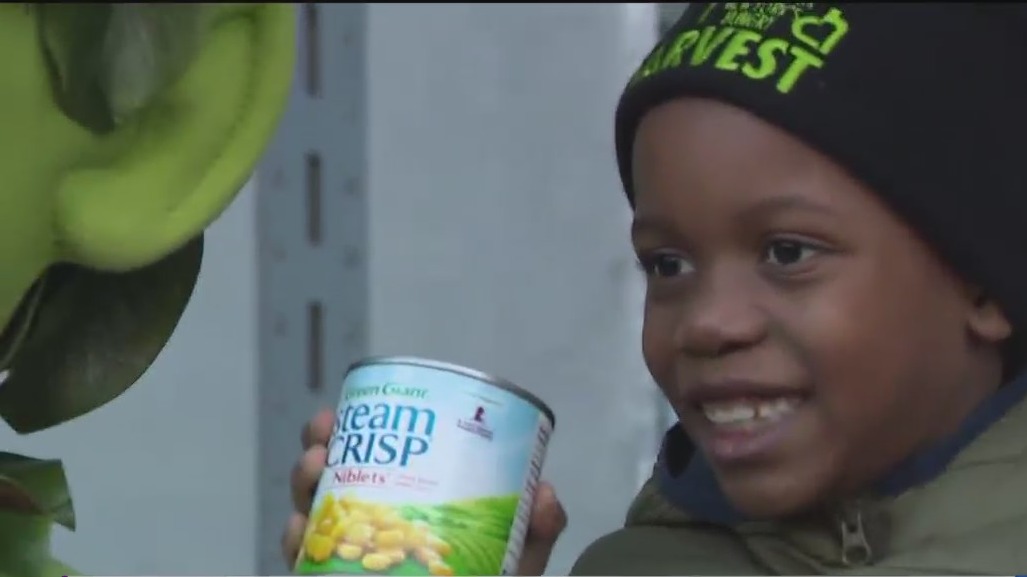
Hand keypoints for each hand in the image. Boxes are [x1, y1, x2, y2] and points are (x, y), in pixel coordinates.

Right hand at [281, 408, 566, 574]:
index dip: (357, 433)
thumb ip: (534, 535)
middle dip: (318, 450)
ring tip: (314, 468)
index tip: (345, 409)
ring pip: (311, 517)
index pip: (377, 464)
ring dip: (303, 485)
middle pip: (333, 481)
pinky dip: (296, 543)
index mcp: (408, 512)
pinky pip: (304, 564)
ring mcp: (346, 564)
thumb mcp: (513, 565)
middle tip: (323, 435)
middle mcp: (369, 533)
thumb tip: (547, 493)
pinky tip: (300, 528)